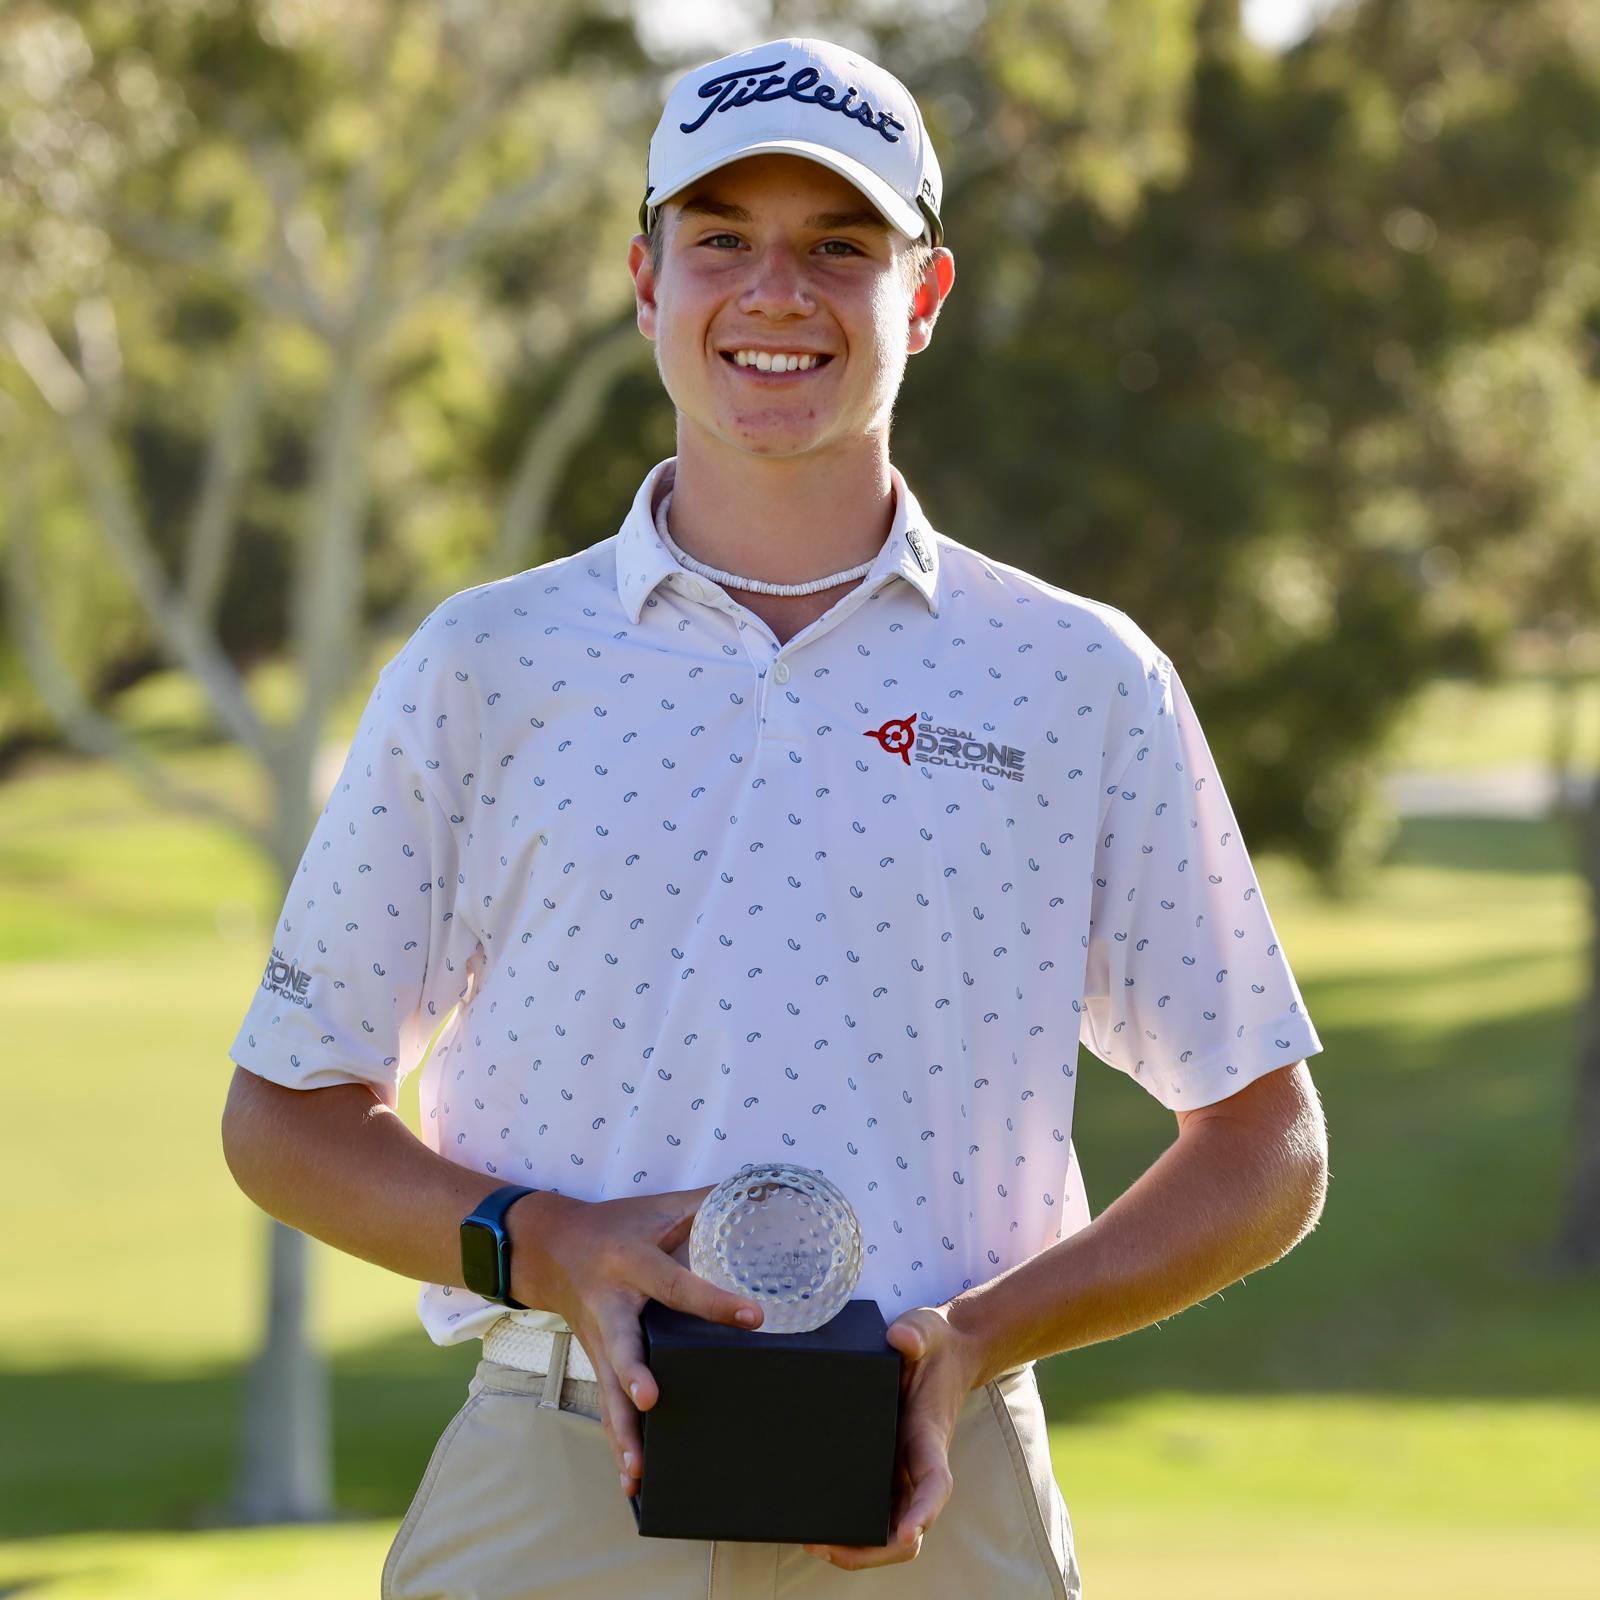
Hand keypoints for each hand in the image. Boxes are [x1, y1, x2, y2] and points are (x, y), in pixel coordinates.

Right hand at [507, 1187, 762, 1497]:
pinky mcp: (596, 1363)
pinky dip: (618, 1442)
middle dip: (634, 1372)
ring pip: (607, 1390)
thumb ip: (711, 1201)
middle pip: (622, 1343)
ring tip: (639, 1468)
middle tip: (652, 1399)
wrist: (549, 1247)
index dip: (713, 1301)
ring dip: (623, 1430)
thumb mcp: (659, 1207)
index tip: (754, 1318)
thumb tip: (771, 1187)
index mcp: (631, 1262)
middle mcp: (610, 1305)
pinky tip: (633, 1480)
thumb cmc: (617, 1225)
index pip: (676, 1283)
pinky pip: (606, 1407)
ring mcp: (599, 1341)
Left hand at [803, 1305, 982, 1570]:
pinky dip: (851, 1529)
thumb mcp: (926, 1329)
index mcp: (929, 1437)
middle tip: (829, 1546)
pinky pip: (873, 1512)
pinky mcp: (887, 1470)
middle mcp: (917, 1466)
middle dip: (874, 1549)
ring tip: (813, 1543)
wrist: (946, 1352)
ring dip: (858, 1547)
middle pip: (908, 1530)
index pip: (934, 1485)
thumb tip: (900, 1338)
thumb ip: (916, 1333)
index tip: (908, 1534)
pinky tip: (818, 1527)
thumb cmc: (935, 1346)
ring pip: (889, 1530)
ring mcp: (903, 1473)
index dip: (922, 1512)